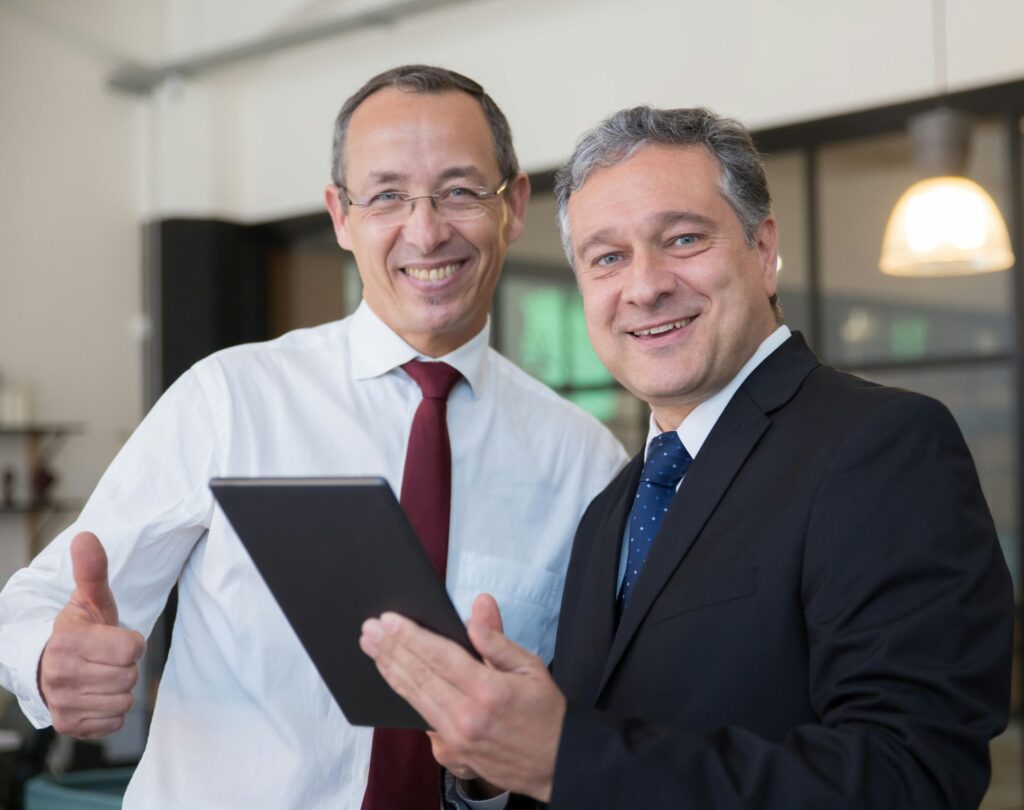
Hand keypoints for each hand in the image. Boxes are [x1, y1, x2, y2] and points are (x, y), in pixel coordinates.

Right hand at [38, 532, 145, 737]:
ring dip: (120, 688)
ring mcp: (63, 704)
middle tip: (107, 658)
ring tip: (102, 674)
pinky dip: (111, 711)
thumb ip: (92, 570)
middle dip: (126, 666)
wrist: (50, 665)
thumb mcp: (89, 600)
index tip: (115, 638)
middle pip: (129, 677)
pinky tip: (97, 694)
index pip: (131, 649)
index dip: (132, 642)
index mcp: (68, 642)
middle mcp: (60, 676)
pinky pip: (114, 722)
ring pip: (123, 701)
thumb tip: (86, 537)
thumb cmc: (79, 631)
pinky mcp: (69, 726)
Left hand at [360, 594, 565, 801]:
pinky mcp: (451, 752)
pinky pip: (421, 716)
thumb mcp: (530, 667)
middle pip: (419, 676)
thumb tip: (478, 607)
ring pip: (414, 697)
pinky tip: (393, 675)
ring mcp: (456, 738)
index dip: (410, 636)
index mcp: (488, 691)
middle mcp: (467, 717)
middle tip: (369, 629)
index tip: (389, 620)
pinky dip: (405, 694)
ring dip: (390, 670)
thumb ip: (497, 639)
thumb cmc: (544, 712)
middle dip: (391, 650)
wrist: (556, 763)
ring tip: (373, 648)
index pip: (439, 657)